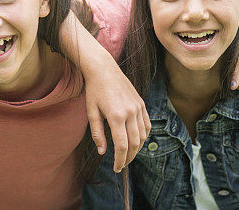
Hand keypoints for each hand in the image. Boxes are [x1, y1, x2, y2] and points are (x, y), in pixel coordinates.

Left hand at [84, 53, 150, 171]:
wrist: (104, 69)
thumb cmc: (94, 91)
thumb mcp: (91, 112)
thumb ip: (97, 133)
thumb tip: (103, 152)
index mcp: (116, 116)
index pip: (122, 146)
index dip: (120, 160)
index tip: (116, 168)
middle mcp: (130, 112)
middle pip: (135, 144)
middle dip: (129, 158)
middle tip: (121, 165)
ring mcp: (138, 108)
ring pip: (143, 136)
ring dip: (137, 149)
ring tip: (127, 155)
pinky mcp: (142, 104)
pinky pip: (147, 125)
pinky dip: (143, 136)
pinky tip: (136, 141)